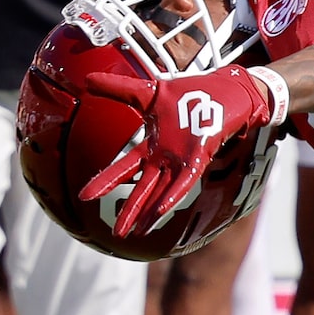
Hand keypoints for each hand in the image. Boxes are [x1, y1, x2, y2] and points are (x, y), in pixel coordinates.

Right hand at [77, 62, 287, 237]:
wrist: (229, 90)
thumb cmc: (194, 93)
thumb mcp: (150, 92)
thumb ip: (119, 89)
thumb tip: (87, 81)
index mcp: (153, 144)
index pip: (124, 166)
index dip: (105, 181)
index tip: (84, 197)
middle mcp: (166, 157)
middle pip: (143, 188)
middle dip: (129, 210)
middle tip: (115, 233)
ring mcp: (182, 159)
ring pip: (162, 191)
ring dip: (149, 213)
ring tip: (136, 233)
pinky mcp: (199, 156)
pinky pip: (184, 181)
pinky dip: (172, 195)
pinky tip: (161, 211)